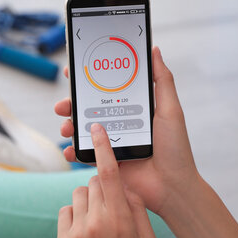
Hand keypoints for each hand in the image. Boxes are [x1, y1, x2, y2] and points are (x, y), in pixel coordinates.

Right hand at [54, 46, 199, 215]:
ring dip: (69, 126)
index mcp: (133, 109)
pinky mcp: (106, 163)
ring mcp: (111, 143)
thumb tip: (153, 50)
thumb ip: (162, 81)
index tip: (73, 72)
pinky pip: (84, 154)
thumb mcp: (170, 110)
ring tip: (66, 127)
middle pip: (89, 108)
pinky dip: (73, 151)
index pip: (107, 89)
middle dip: (71, 104)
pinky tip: (69, 149)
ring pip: (83, 130)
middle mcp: (120, 123)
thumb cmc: (175, 148)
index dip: (89, 80)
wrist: (172, 187)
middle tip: (62, 105)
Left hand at [57, 123, 156, 237]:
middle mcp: (97, 223)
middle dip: (103, 186)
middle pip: (94, 181)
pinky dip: (76, 215)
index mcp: (122, 220)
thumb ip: (136, 210)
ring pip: (79, 194)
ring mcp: (77, 233)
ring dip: (88, 200)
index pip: (110, 174)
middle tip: (111, 205)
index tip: (96, 128)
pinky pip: (67, 211)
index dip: (103, 148)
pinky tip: (85, 232)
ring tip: (98, 222)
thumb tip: (123, 186)